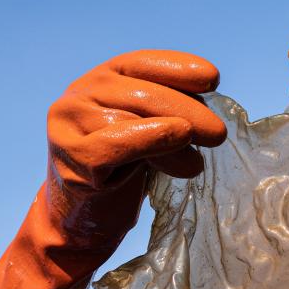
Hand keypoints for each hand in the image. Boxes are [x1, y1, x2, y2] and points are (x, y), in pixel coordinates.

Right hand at [0, 50, 225, 288]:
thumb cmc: (115, 177)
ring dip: (177, 136)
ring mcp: (70, 124)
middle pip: (143, 92)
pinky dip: (151, 139)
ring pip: (133, 115)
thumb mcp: (144, 137)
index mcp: (98, 81)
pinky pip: (118, 142)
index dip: (178, 68)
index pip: (141, 63)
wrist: (76, 226)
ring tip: (197, 161)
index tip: (213, 78)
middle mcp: (79, 95)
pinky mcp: (73, 156)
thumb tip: (206, 117)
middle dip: (188, 110)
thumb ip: (166, 118)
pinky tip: (179, 142)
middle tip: (218, 134)